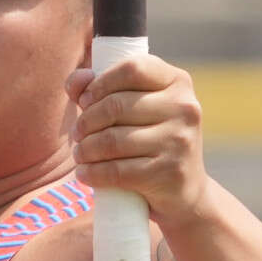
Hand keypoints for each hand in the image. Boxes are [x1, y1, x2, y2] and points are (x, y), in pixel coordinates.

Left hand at [70, 48, 210, 222]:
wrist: (185, 191)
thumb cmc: (152, 142)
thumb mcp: (137, 109)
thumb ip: (103, 89)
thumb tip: (77, 80)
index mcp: (178, 81)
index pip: (132, 69)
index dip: (101, 83)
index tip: (86, 101)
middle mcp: (184, 107)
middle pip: (115, 105)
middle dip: (86, 121)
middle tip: (77, 134)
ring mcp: (179, 140)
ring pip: (112, 140)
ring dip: (85, 149)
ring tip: (80, 154)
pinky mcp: (169, 172)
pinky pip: (117, 171)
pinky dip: (93, 173)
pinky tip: (84, 174)